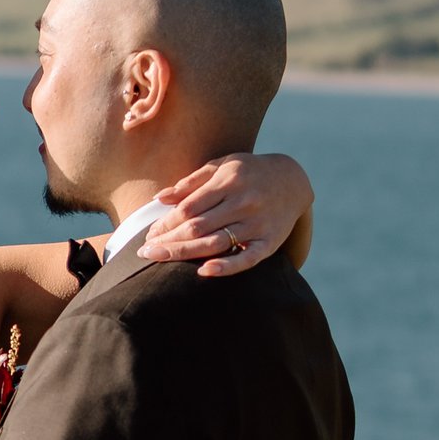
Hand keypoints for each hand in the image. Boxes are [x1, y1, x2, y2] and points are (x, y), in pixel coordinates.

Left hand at [144, 148, 313, 276]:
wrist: (293, 180)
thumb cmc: (249, 172)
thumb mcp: (221, 167)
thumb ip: (191, 182)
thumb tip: (160, 198)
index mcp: (229, 181)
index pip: (190, 207)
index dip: (166, 223)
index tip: (150, 235)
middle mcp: (243, 202)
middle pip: (198, 227)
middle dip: (169, 240)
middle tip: (145, 253)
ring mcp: (257, 223)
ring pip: (216, 242)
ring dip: (185, 253)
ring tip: (160, 260)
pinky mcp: (270, 242)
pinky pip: (247, 258)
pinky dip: (226, 267)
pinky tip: (204, 272)